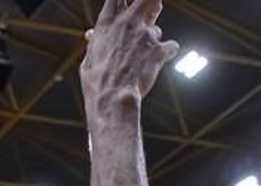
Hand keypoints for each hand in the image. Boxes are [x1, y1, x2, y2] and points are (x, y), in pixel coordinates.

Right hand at [80, 0, 180, 116]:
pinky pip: (171, 47)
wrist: (112, 100)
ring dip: (152, 43)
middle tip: (152, 12)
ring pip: (156, 31)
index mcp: (107, 24)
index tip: (128, 4)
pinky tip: (158, 64)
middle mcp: (127, 23)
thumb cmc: (97, 83)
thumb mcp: (89, 59)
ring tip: (141, 62)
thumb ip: (95, 42)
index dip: (124, 0)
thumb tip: (91, 34)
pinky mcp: (159, 49)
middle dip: (151, 5)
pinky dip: (166, 54)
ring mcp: (145, 35)